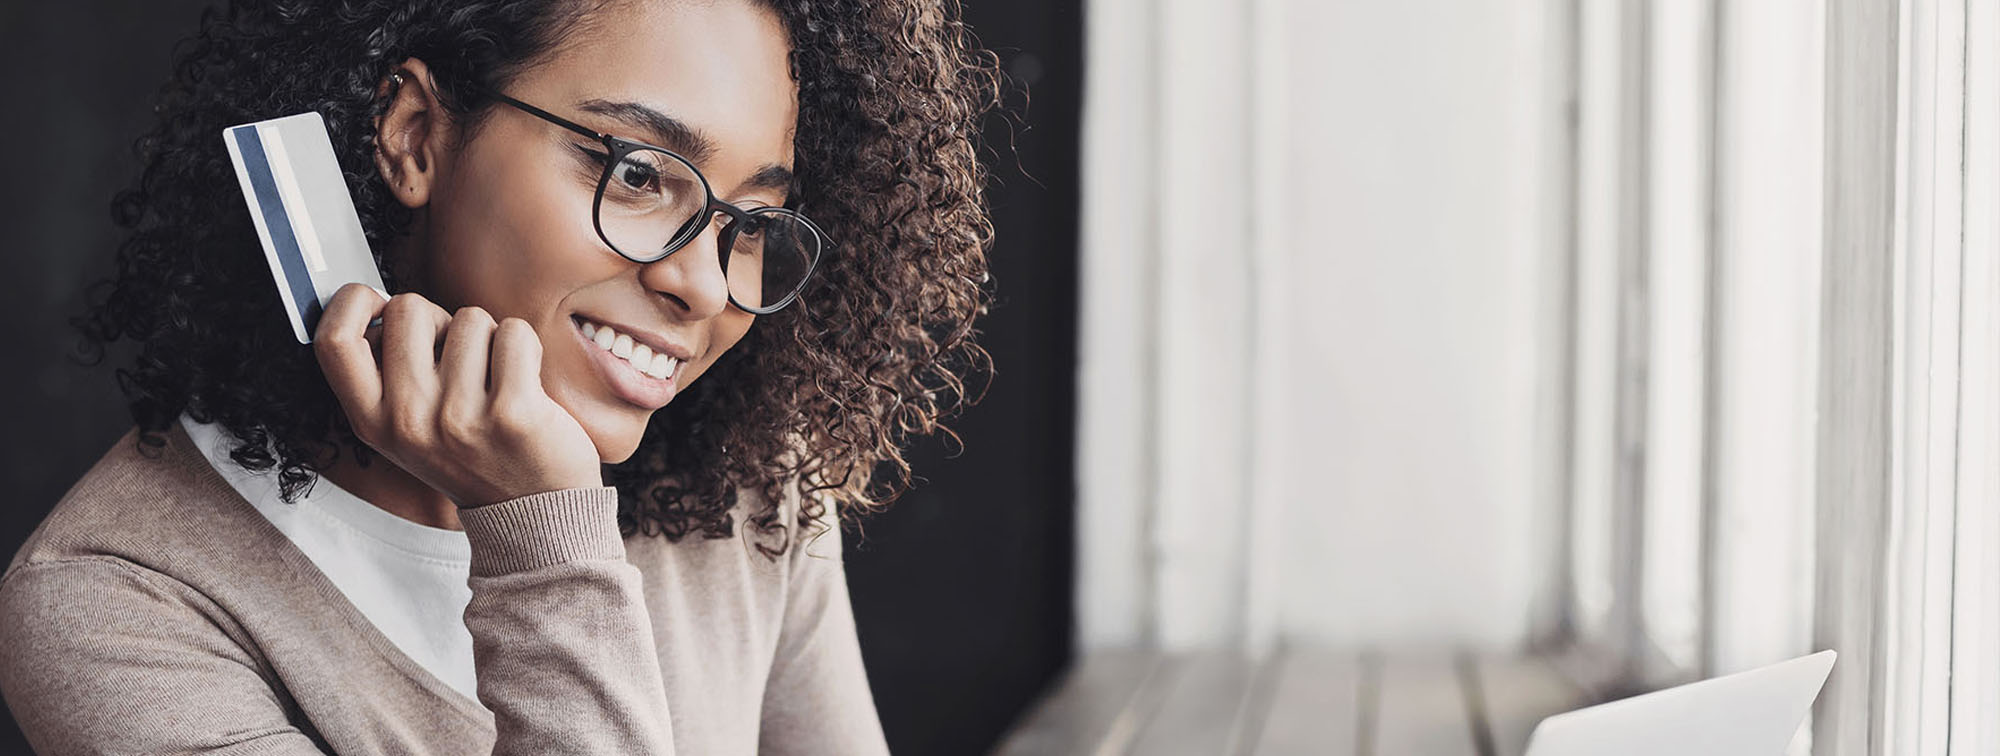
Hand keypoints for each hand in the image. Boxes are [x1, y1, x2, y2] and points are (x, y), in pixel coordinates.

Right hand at [314, 283, 603, 507]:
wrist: (533, 514)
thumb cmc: (473, 455)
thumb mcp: (408, 429)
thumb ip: (387, 374)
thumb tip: (382, 301)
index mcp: (372, 422)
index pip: (333, 341)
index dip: (353, 303)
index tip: (380, 300)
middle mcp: (407, 420)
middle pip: (408, 309)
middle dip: (440, 318)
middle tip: (459, 357)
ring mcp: (458, 418)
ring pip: (469, 318)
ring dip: (488, 339)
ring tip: (495, 383)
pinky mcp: (512, 413)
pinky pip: (514, 334)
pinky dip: (524, 348)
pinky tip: (526, 384)